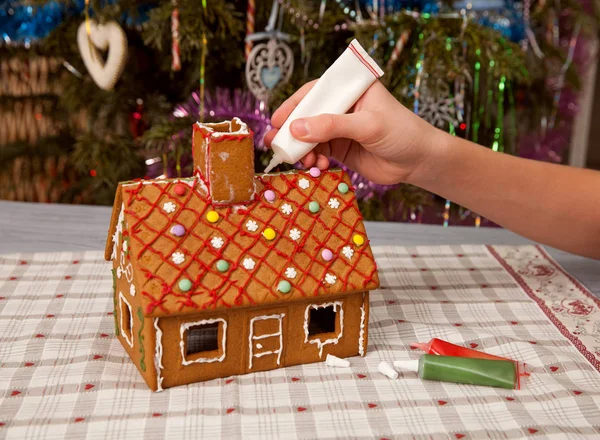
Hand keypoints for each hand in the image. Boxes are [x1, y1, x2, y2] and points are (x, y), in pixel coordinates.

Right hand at [264, 80, 443, 184]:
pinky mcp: (340, 149)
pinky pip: (317, 152)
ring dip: (301, 149)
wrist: (418, 161)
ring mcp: (339, 129)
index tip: (278, 120)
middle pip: (307, 115)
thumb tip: (296, 129)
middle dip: (291, 130)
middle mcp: (342, 107)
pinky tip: (317, 166)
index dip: (294, 105)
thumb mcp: (367, 125)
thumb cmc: (400, 133)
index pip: (316, 91)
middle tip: (275, 143)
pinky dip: (312, 159)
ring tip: (300, 160)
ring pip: (309, 136)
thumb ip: (332, 126)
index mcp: (350, 89)